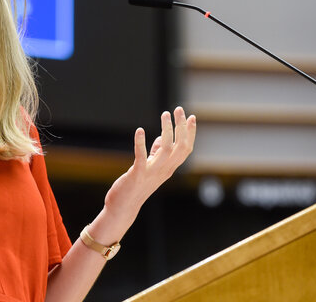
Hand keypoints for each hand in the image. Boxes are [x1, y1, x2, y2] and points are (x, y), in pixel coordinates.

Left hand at [99, 107, 195, 239]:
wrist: (123, 206)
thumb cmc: (136, 186)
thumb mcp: (150, 168)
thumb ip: (156, 154)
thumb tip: (161, 138)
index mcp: (169, 168)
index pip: (186, 149)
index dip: (190, 133)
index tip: (191, 116)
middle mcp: (164, 170)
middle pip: (180, 147)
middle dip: (181, 126)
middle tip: (178, 109)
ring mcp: (152, 173)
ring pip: (166, 149)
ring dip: (167, 130)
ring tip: (164, 114)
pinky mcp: (137, 174)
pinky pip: (142, 156)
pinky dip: (141, 143)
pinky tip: (140, 130)